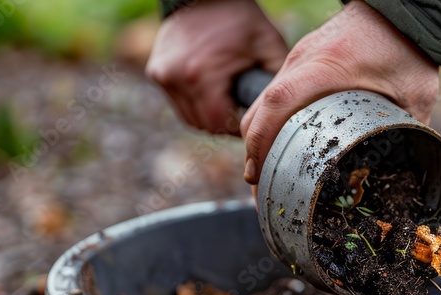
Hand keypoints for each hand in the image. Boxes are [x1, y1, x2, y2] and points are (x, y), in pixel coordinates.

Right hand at [145, 0, 288, 134]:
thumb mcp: (269, 45)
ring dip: (209, 116)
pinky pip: (179, 103)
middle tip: (242, 112)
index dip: (237, 128)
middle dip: (224, 124)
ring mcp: (162, 75)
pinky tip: (212, 91)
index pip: (219, 124)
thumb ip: (279, 80)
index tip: (251, 122)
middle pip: (202, 125)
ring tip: (228, 102)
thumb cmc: (240, 19)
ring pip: (188, 118)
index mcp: (202, 75)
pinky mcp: (155, 72)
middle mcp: (175, 78)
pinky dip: (196, 103)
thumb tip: (284, 112)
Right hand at [239, 0, 439, 184]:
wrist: (400, 11)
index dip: (262, 140)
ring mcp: (298, 58)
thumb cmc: (409, 48)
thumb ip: (410, 134)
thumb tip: (406, 173)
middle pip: (260, 108)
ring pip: (263, 102)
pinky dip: (272, 121)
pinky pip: (277, 93)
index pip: (280, 102)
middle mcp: (303, 61)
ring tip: (268, 174)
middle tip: (261, 188)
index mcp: (328, 69)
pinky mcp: (301, 61)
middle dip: (254, 151)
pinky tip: (281, 145)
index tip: (258, 173)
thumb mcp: (416, 94)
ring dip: (260, 137)